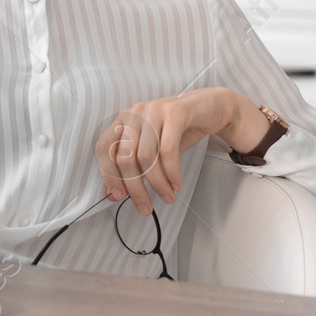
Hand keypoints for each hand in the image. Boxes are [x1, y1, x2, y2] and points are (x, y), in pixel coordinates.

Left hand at [93, 87, 270, 214]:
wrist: (210, 108)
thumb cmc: (178, 130)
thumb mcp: (153, 148)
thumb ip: (134, 167)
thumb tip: (114, 194)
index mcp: (123, 120)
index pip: (104, 149)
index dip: (108, 174)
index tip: (118, 196)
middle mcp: (135, 113)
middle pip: (125, 157)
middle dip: (135, 188)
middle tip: (145, 207)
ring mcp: (154, 110)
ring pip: (146, 156)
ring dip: (157, 184)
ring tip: (167, 197)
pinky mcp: (175, 112)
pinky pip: (168, 150)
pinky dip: (171, 173)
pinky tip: (176, 184)